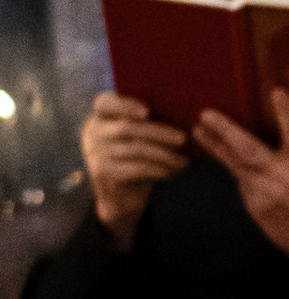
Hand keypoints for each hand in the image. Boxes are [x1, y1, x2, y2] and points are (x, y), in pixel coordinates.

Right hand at [81, 89, 190, 247]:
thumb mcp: (136, 137)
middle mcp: (94, 132)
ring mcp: (96, 153)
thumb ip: (146, 122)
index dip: (126, 105)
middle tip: (183, 139)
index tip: (148, 111)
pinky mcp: (104, 173)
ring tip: (183, 160)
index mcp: (101, 116)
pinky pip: (137, 168)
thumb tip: (183, 113)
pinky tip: (173, 171)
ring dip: (165, 154)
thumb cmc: (135, 158)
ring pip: (136, 149)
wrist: (121, 196)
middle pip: (127, 127)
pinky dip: (159, 169)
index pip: (104, 103)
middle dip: (159, 132)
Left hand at [195, 89, 288, 297]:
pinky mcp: (255, 206)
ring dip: (216, 147)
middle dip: (225, 130)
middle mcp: (282, 176)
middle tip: (207, 115)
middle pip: (247, 149)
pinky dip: (234, 170)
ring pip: (234, 165)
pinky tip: (226, 160)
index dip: (286, 112)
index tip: (278, 93)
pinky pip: (240, 182)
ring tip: (200, 132)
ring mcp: (265, 193)